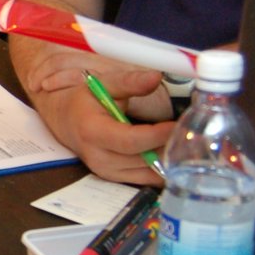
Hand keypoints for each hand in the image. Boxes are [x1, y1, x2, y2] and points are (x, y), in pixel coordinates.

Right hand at [28, 66, 172, 184]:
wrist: (63, 119)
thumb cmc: (82, 100)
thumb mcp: (102, 84)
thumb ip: (129, 82)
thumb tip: (155, 77)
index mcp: (92, 131)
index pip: (130, 140)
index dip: (156, 135)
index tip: (178, 125)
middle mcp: (98, 157)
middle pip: (143, 159)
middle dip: (169, 146)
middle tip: (191, 131)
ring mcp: (106, 171)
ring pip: (147, 172)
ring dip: (167, 158)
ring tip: (184, 140)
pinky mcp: (114, 178)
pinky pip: (145, 178)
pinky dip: (161, 167)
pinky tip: (171, 151)